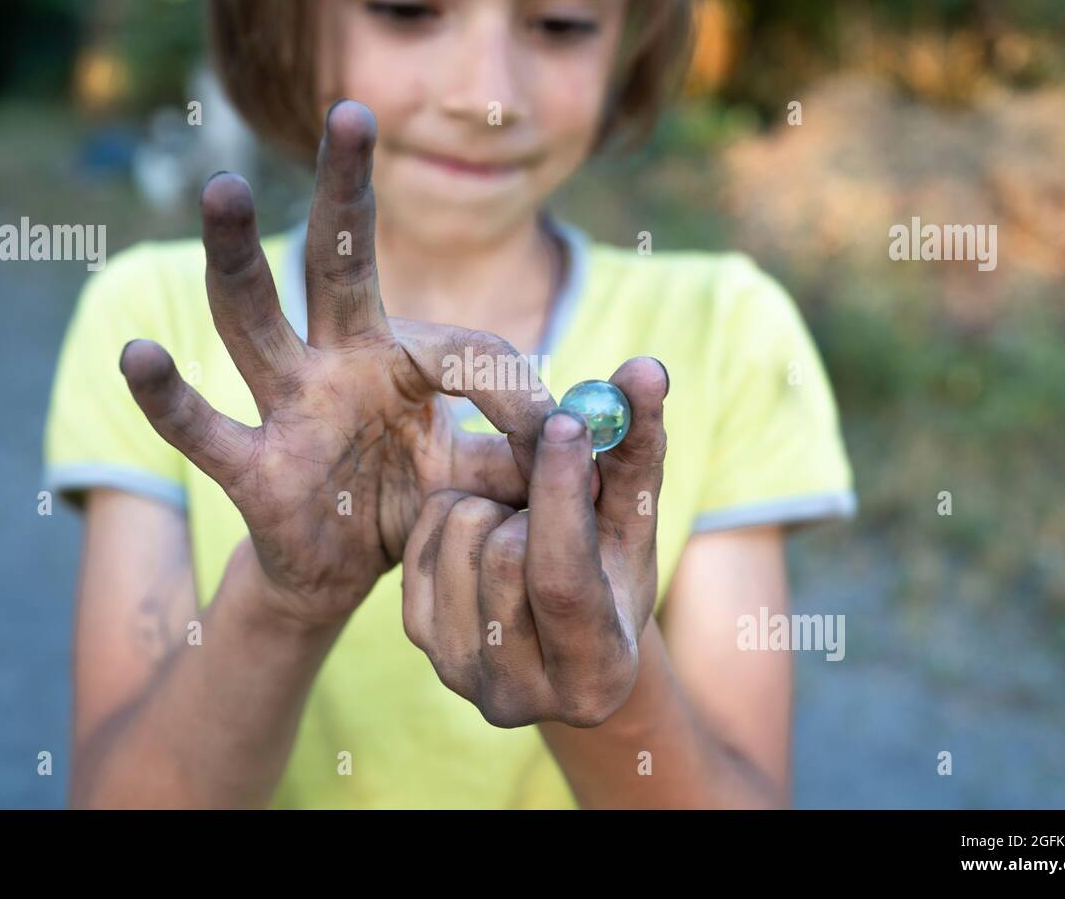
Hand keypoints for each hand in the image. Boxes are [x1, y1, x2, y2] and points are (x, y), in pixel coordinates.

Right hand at [119, 100, 553, 628]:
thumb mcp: (474, 478)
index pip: (462, 344)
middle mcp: (340, 362)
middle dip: (344, 192)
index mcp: (402, 357)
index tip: (551, 436)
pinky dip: (170, 397)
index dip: (510, 389)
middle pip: (336, 262)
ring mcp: (290, 405)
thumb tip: (585, 433)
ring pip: (255, 320)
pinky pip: (204, 428)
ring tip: (222, 188)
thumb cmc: (410, 505)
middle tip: (351, 112)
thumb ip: (521, 455)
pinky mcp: (253, 467)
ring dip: (238, 259)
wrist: (346, 573)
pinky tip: (136, 353)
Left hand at [401, 357, 668, 727]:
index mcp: (594, 675)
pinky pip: (426, 536)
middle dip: (530, 495)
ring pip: (460, 534)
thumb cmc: (611, 563)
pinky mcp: (419, 638)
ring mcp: (460, 671)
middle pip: (503, 554)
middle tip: (555, 472)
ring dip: (494, 500)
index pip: (561, 578)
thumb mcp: (632, 516)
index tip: (564, 421)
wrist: (558, 625)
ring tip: (525, 518)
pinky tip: (487, 528)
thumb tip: (645, 368)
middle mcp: (520, 695)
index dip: (560, 493)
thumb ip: (637, 446)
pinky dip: (456, 510)